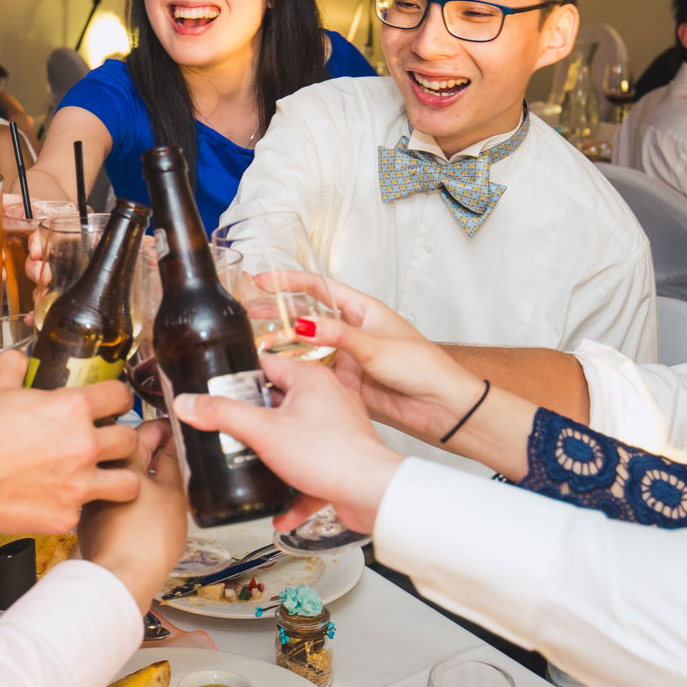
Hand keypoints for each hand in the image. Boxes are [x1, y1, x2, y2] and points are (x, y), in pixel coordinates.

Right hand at [0, 352, 139, 533]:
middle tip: (106, 443)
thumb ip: (13, 369)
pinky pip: (87, 511)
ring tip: (104, 478)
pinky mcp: (67, 515)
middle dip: (121, 440)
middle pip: (130, 440)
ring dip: (119, 478)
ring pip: (129, 482)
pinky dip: (77, 507)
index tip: (115, 404)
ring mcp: (79, 484)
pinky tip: (62, 501)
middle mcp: (84, 445)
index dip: (119, 398)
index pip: (120, 396)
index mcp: (72, 409)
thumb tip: (17, 360)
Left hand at [79, 421, 185, 607]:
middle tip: (172, 453)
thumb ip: (172, 463)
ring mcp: (93, 493)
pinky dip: (128, 493)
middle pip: (128, 448)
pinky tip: (144, 505)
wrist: (120, 577)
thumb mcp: (172, 494)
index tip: (175, 430)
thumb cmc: (146, 540)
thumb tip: (173, 444)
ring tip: (162, 481)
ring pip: (119, 472)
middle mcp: (100, 472)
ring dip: (138, 471)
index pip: (145, 429)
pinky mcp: (89, 515)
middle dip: (150, 447)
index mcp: (122, 459)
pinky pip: (110, 493)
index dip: (165, 428)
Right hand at [173, 353, 403, 534]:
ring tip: (248, 465)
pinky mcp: (343, 458)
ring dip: (272, 456)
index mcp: (310, 378)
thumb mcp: (263, 431)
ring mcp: (338, 428)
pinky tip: (280, 510)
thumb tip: (189, 402)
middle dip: (252, 419)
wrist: (374, 493)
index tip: (217, 387)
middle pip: (278, 401)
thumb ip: (222, 414)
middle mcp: (327, 397)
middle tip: (226, 429)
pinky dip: (296, 488)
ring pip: (295, 437)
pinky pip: (312, 469)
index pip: (266, 363)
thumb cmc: (331, 454)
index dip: (239, 374)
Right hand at [253, 272, 481, 440]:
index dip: (289, 281)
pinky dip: (294, 372)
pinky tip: (275, 372)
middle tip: (246, 313)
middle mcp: (351, 331)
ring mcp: (346, 357)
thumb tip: (302, 325)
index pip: (318, 288)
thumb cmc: (423, 367)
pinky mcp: (345, 382)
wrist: (441, 407)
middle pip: (306, 316)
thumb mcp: (375, 346)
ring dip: (282, 344)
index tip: (262, 280)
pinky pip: (313, 373)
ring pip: (305, 346)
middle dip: (276, 313)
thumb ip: (337, 336)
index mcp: (362, 310)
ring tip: (252, 343)